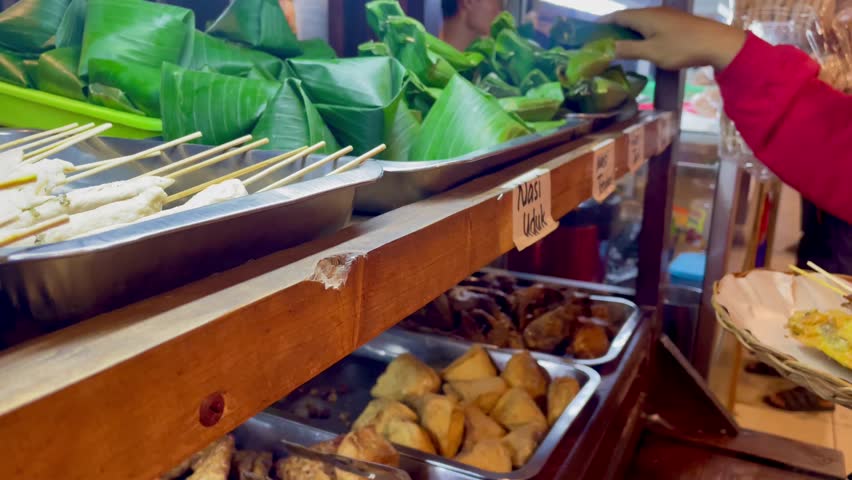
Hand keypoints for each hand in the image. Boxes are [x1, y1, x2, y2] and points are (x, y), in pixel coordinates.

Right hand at [604, 8, 746, 70]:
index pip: (616, 16)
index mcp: (644, 16)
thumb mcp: (652, 52)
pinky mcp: (674, 23)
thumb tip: (606, 49)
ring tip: (616, 46)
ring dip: (626, 32)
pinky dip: (639, 34)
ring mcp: (665, 16)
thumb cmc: (682, 47)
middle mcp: (653, 12)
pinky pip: (650, 26)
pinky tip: (640, 45)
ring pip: (639, 22)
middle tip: (599, 43)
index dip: (602, 23)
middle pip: (627, 18)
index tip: (589, 33)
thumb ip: (628, 49)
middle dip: (612, 28)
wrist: (717, 43)